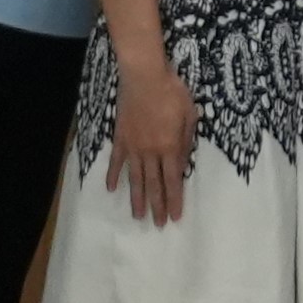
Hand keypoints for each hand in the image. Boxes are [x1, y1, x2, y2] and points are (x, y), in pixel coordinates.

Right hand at [109, 66, 199, 223]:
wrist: (144, 77)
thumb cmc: (173, 93)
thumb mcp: (191, 115)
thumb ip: (187, 141)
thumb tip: (183, 162)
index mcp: (170, 147)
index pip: (173, 180)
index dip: (174, 200)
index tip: (174, 217)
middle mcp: (150, 152)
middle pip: (153, 184)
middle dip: (156, 206)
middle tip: (156, 225)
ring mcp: (133, 146)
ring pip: (135, 178)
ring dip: (136, 198)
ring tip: (137, 215)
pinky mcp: (120, 138)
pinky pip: (116, 161)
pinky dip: (113, 176)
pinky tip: (112, 189)